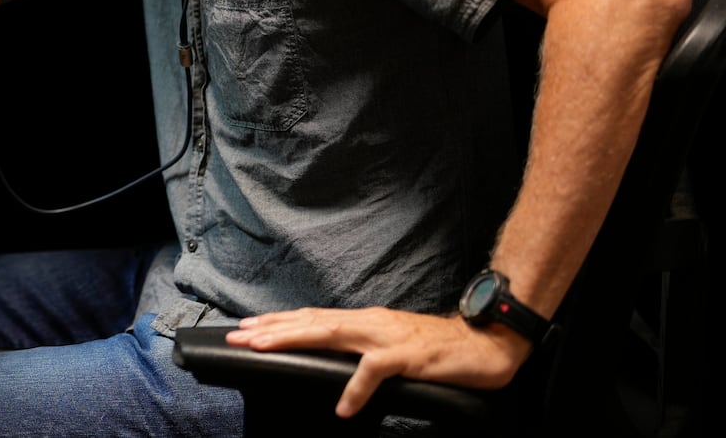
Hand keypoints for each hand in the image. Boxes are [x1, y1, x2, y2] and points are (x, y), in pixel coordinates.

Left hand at [224, 307, 531, 417]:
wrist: (487, 341)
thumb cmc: (439, 348)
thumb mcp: (392, 345)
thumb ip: (363, 349)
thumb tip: (334, 360)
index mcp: (365, 321)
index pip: (313, 318)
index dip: (279, 321)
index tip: (247, 326)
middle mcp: (370, 322)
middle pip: (312, 322)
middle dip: (272, 328)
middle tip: (239, 334)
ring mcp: (387, 337)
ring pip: (331, 334)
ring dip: (295, 340)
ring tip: (264, 349)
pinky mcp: (408, 356)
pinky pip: (375, 371)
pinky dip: (356, 390)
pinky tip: (343, 408)